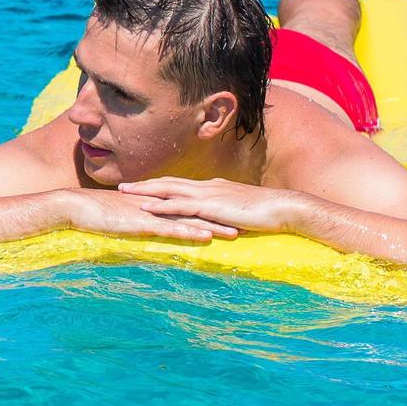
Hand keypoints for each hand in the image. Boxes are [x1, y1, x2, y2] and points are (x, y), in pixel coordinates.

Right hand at [58, 189, 239, 242]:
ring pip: (189, 219)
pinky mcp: (142, 223)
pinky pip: (170, 228)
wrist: (77, 207)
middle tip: (244, 223)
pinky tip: (204, 237)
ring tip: (235, 234)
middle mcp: (158, 205)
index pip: (188, 206)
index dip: (210, 210)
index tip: (230, 216)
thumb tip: (149, 226)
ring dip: (212, 226)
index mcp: (155, 203)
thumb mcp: (124, 216)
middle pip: (195, 210)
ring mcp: (151, 213)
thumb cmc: (96, 213)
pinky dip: (188, 232)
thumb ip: (139, 218)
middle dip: (220, 217)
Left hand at [115, 177, 309, 234]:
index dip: (160, 186)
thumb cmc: (267, 212)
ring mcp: (209, 195)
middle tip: (122, 187)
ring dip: (146, 192)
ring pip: (169, 191)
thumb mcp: (241, 212)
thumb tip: (219, 222)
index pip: (181, 185)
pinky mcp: (211, 207)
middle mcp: (207, 187)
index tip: (143, 188)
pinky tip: (145, 208)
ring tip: (125, 193)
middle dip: (145, 185)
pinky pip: (180, 206)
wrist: (284, 208)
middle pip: (169, 183)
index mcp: (214, 188)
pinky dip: (161, 206)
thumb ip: (227, 214)